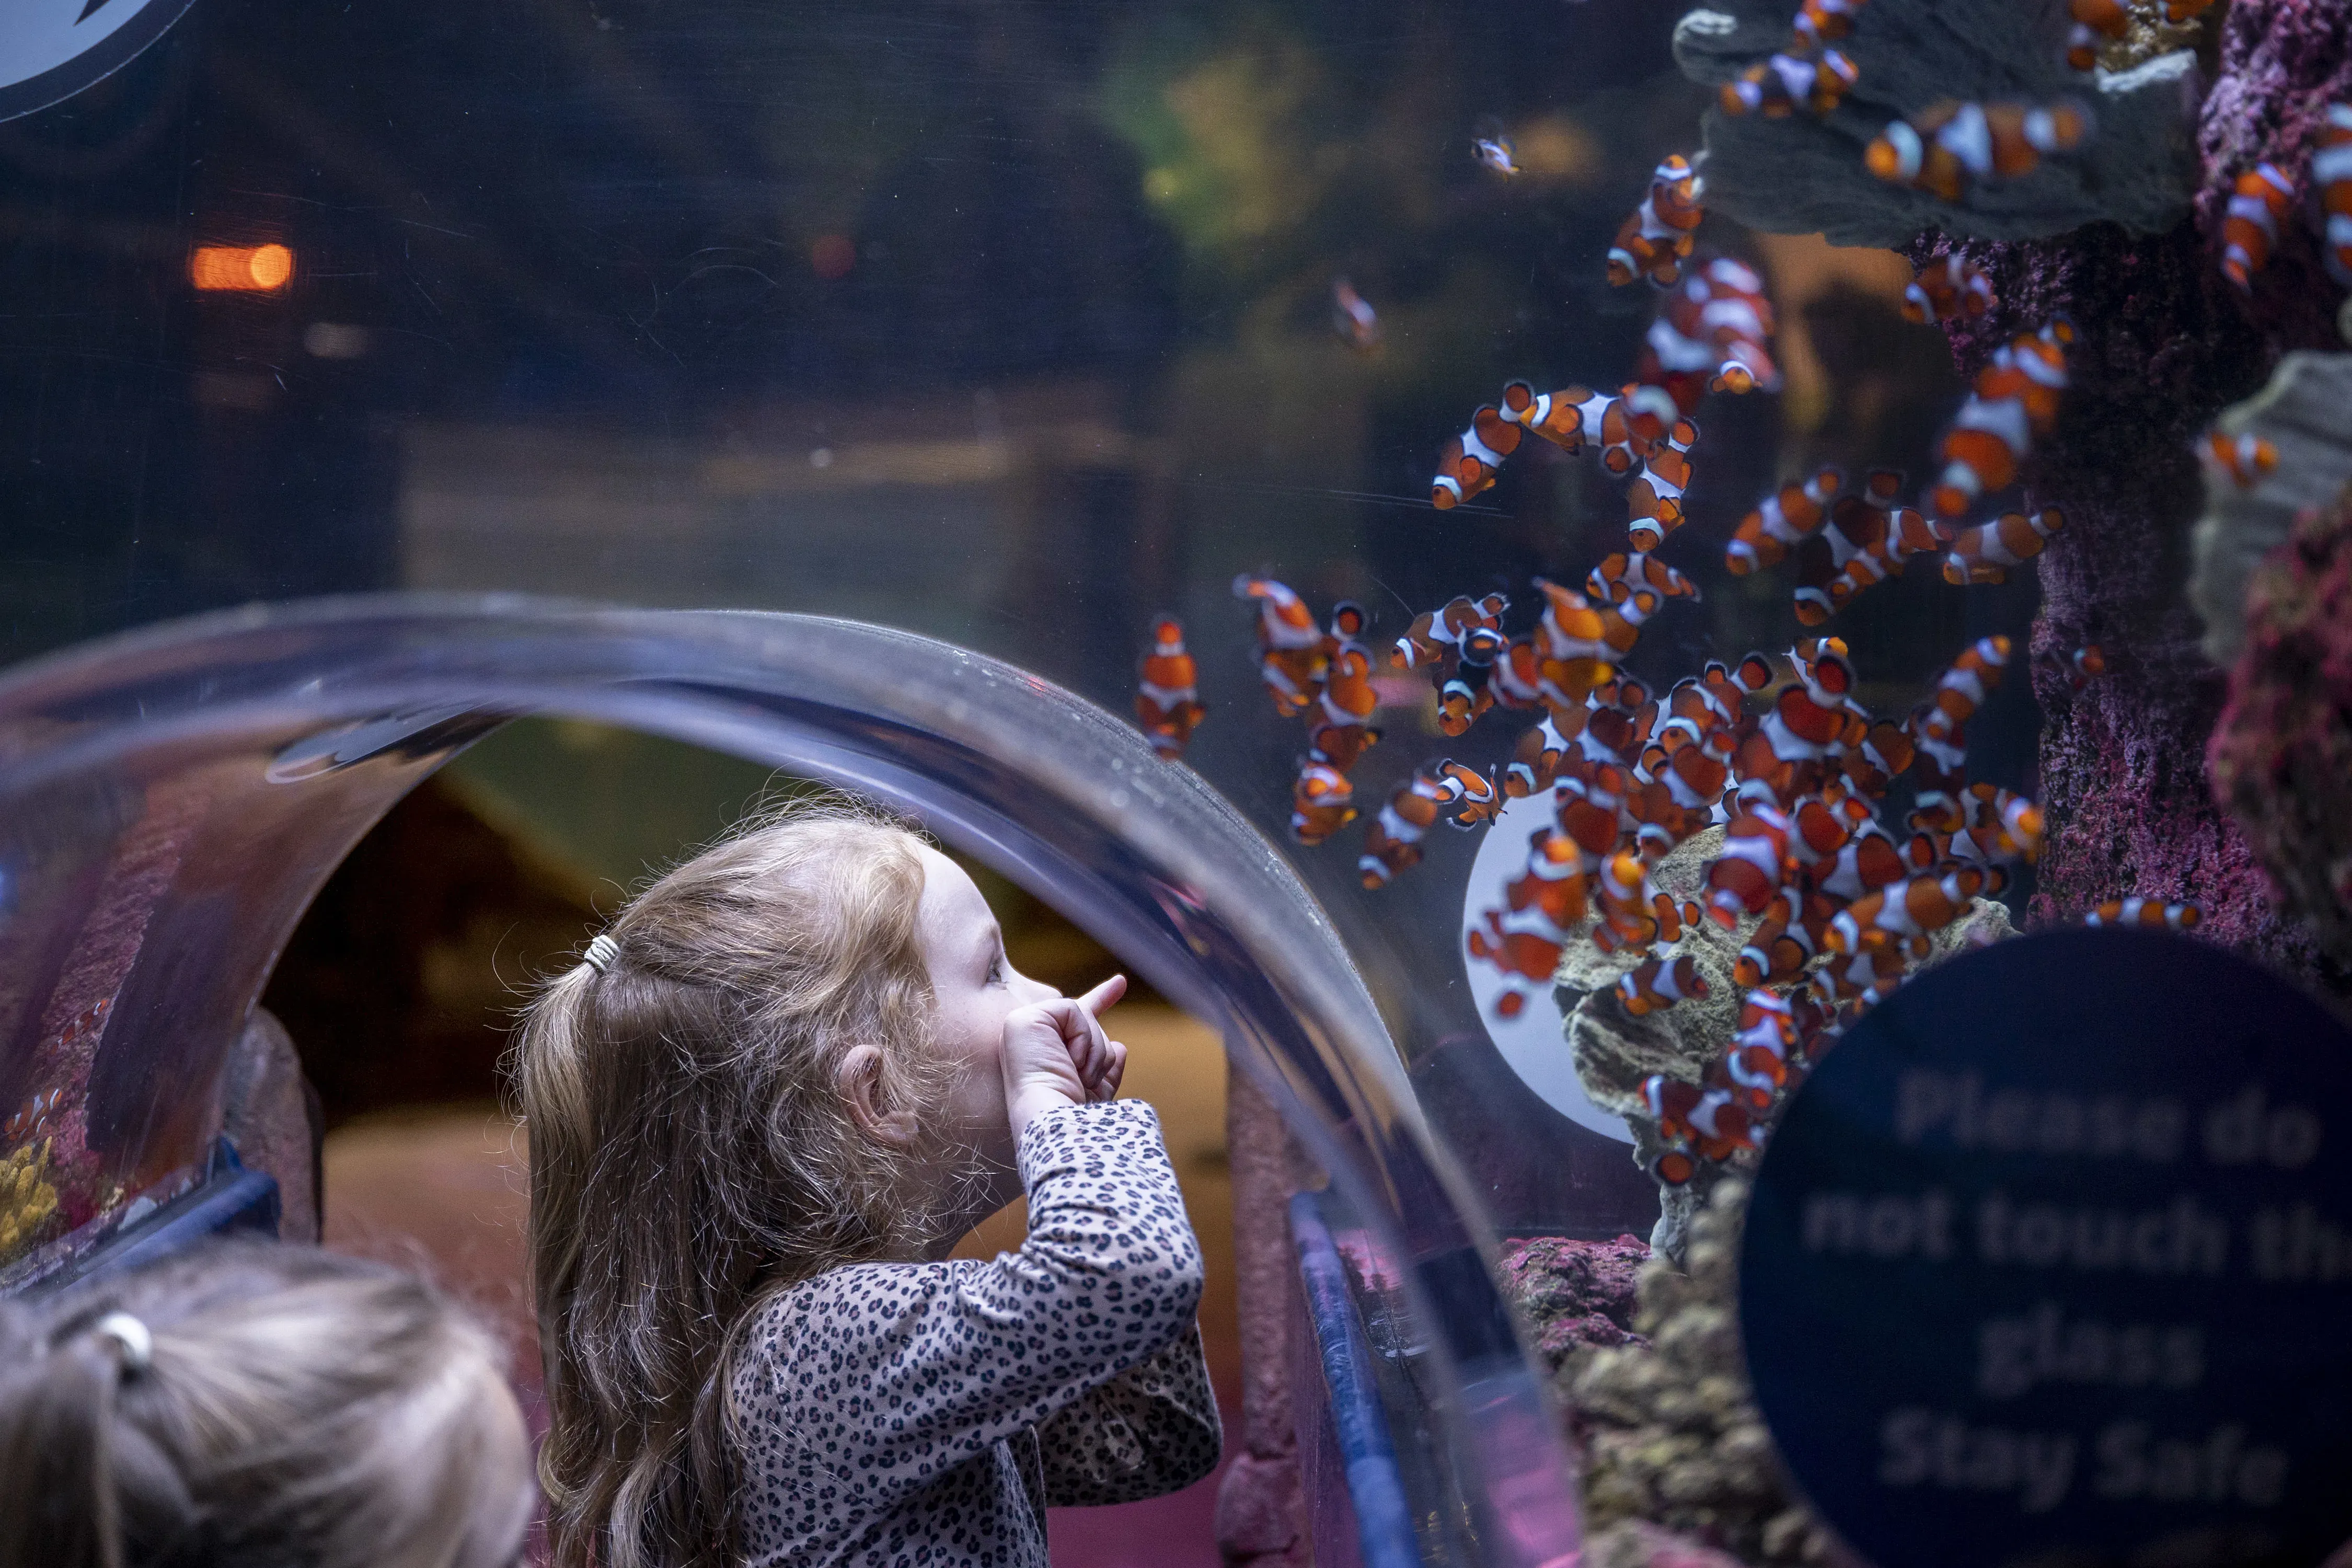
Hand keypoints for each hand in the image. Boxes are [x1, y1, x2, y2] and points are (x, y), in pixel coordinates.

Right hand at [1001, 975, 1128, 1140]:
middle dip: (1098, 1050)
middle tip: (1085, 1078)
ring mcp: (1022, 1028)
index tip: (1120, 983)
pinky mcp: (1022, 1020)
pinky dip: (1081, 1037)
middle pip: (1087, 1021)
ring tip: (1079, 1074)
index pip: (1077, 1021)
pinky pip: (1072, 1009)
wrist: (1057, 1121)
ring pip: (1083, 1014)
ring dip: (1093, 1049)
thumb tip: (1120, 1047)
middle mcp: (1030, 1039)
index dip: (1101, 998)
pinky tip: (1070, 1060)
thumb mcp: (1099, 1087)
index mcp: (1046, 1053)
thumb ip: (1107, 1066)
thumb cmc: (1074, 1112)